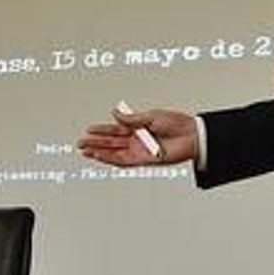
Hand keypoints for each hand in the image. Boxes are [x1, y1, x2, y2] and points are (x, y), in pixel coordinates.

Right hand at [78, 106, 198, 166]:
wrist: (192, 136)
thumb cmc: (178, 124)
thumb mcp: (152, 116)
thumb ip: (132, 119)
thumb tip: (115, 113)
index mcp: (139, 128)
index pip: (116, 130)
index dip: (102, 130)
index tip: (89, 129)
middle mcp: (138, 140)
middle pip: (112, 143)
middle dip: (96, 143)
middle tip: (80, 142)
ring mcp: (140, 150)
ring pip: (115, 153)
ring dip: (100, 152)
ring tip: (86, 151)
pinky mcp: (145, 160)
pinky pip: (125, 161)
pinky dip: (112, 159)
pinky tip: (101, 156)